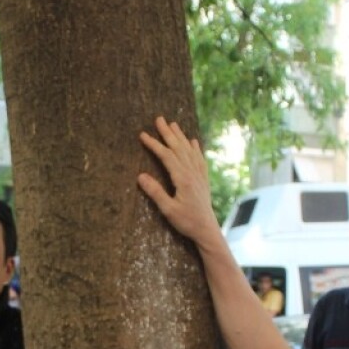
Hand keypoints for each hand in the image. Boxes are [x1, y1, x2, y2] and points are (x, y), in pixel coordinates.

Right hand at [137, 117, 219, 245]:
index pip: (166, 156)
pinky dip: (195, 148)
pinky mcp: (203, 180)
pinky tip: (193, 142)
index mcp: (183, 178)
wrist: (207, 229)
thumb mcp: (168, 210)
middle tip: (159, 118)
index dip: (154, 144)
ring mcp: (200, 175)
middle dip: (168, 133)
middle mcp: (192, 173)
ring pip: (189, 150)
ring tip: (174, 124)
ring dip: (181, 137)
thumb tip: (140, 176)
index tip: (143, 135)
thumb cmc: (187, 221)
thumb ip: (155, 192)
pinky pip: (199, 159)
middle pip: (179, 148)